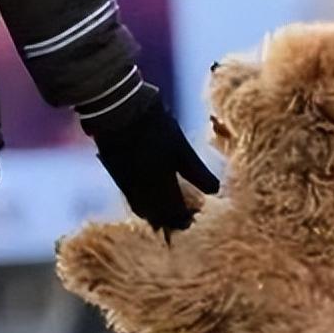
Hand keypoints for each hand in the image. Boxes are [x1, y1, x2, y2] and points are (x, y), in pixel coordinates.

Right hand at [94, 100, 218, 234]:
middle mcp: (143, 194)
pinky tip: (150, 198)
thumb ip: (197, 172)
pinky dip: (144, 206)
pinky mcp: (118, 177)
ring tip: (168, 211)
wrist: (120, 112)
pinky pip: (132, 200)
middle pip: (159, 217)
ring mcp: (128, 187)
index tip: (194, 215)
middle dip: (172, 220)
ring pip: (144, 211)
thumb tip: (215, 191)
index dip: (185, 218)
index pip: (175, 214)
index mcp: (161, 189)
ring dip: (157, 215)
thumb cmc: (156, 129)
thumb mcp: (182, 149)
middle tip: (184, 217)